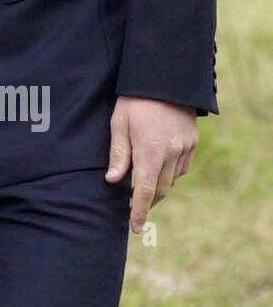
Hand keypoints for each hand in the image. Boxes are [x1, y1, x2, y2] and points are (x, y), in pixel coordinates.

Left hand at [105, 95, 197, 232]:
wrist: (165, 78)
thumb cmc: (135, 99)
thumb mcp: (119, 123)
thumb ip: (118, 154)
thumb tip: (113, 181)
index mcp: (150, 150)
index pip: (144, 190)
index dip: (139, 211)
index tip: (136, 228)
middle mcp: (171, 153)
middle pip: (160, 189)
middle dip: (148, 202)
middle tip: (134, 209)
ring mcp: (185, 148)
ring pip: (172, 180)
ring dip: (158, 187)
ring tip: (143, 187)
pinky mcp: (192, 142)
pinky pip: (181, 167)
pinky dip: (170, 173)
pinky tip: (159, 168)